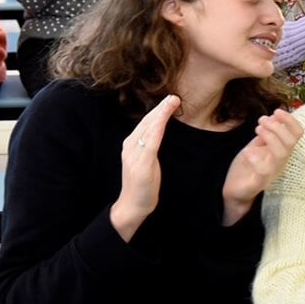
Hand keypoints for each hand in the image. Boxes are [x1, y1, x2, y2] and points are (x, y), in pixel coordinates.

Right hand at [110, 95, 180, 241]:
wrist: (133, 206)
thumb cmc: (142, 185)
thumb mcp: (148, 161)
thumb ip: (150, 146)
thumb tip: (159, 132)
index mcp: (131, 144)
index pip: (146, 123)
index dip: (158, 111)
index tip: (170, 101)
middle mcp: (130, 146)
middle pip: (147, 122)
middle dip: (161, 108)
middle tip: (174, 97)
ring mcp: (134, 155)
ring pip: (148, 129)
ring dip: (160, 114)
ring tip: (172, 102)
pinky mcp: (140, 165)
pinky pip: (150, 143)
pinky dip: (156, 129)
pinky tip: (163, 120)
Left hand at [221, 109, 303, 225]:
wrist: (235, 191)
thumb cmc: (248, 167)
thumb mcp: (257, 145)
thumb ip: (266, 133)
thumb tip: (274, 116)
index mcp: (282, 151)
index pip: (297, 134)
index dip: (290, 121)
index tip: (277, 111)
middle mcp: (280, 162)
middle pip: (291, 142)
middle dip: (277, 126)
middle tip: (262, 120)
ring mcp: (271, 173)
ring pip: (281, 154)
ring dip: (270, 137)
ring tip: (257, 129)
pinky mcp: (259, 183)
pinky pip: (264, 171)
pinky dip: (256, 157)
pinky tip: (247, 151)